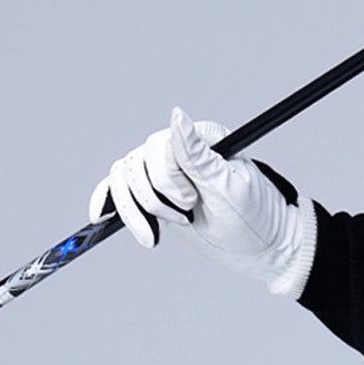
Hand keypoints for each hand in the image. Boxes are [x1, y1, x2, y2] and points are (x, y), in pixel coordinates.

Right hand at [88, 105, 316, 297]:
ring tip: (157, 234)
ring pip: (122, 178)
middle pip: (136, 163)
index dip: (168, 179)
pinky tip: (101, 219)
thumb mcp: (228, 189)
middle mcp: (179, 149)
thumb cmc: (254, 218)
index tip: (191, 202)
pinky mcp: (154, 195)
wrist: (262, 250)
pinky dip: (108, 203)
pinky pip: (116, 190)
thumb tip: (176, 114)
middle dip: (154, 199)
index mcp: (202, 139)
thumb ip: (196, 155)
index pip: (160, 148)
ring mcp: (163, 172)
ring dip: (134, 210)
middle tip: (188, 214)